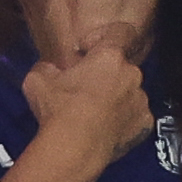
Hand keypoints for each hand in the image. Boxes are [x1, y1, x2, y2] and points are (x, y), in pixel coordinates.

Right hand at [21, 21, 153, 167]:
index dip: (104, 38)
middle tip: (84, 90)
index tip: (88, 52)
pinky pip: (136, 118)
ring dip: (116, 99)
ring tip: (94, 115)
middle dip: (106, 75)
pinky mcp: (145, 125)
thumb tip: (50, 69)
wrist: (74, 149)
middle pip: (122, 67)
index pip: (120, 31)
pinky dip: (124, 122)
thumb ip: (47, 67)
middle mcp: (132, 74)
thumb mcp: (37, 80)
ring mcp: (141, 101)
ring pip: (130, 93)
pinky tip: (105, 130)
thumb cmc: (58, 110)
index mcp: (110, 56)